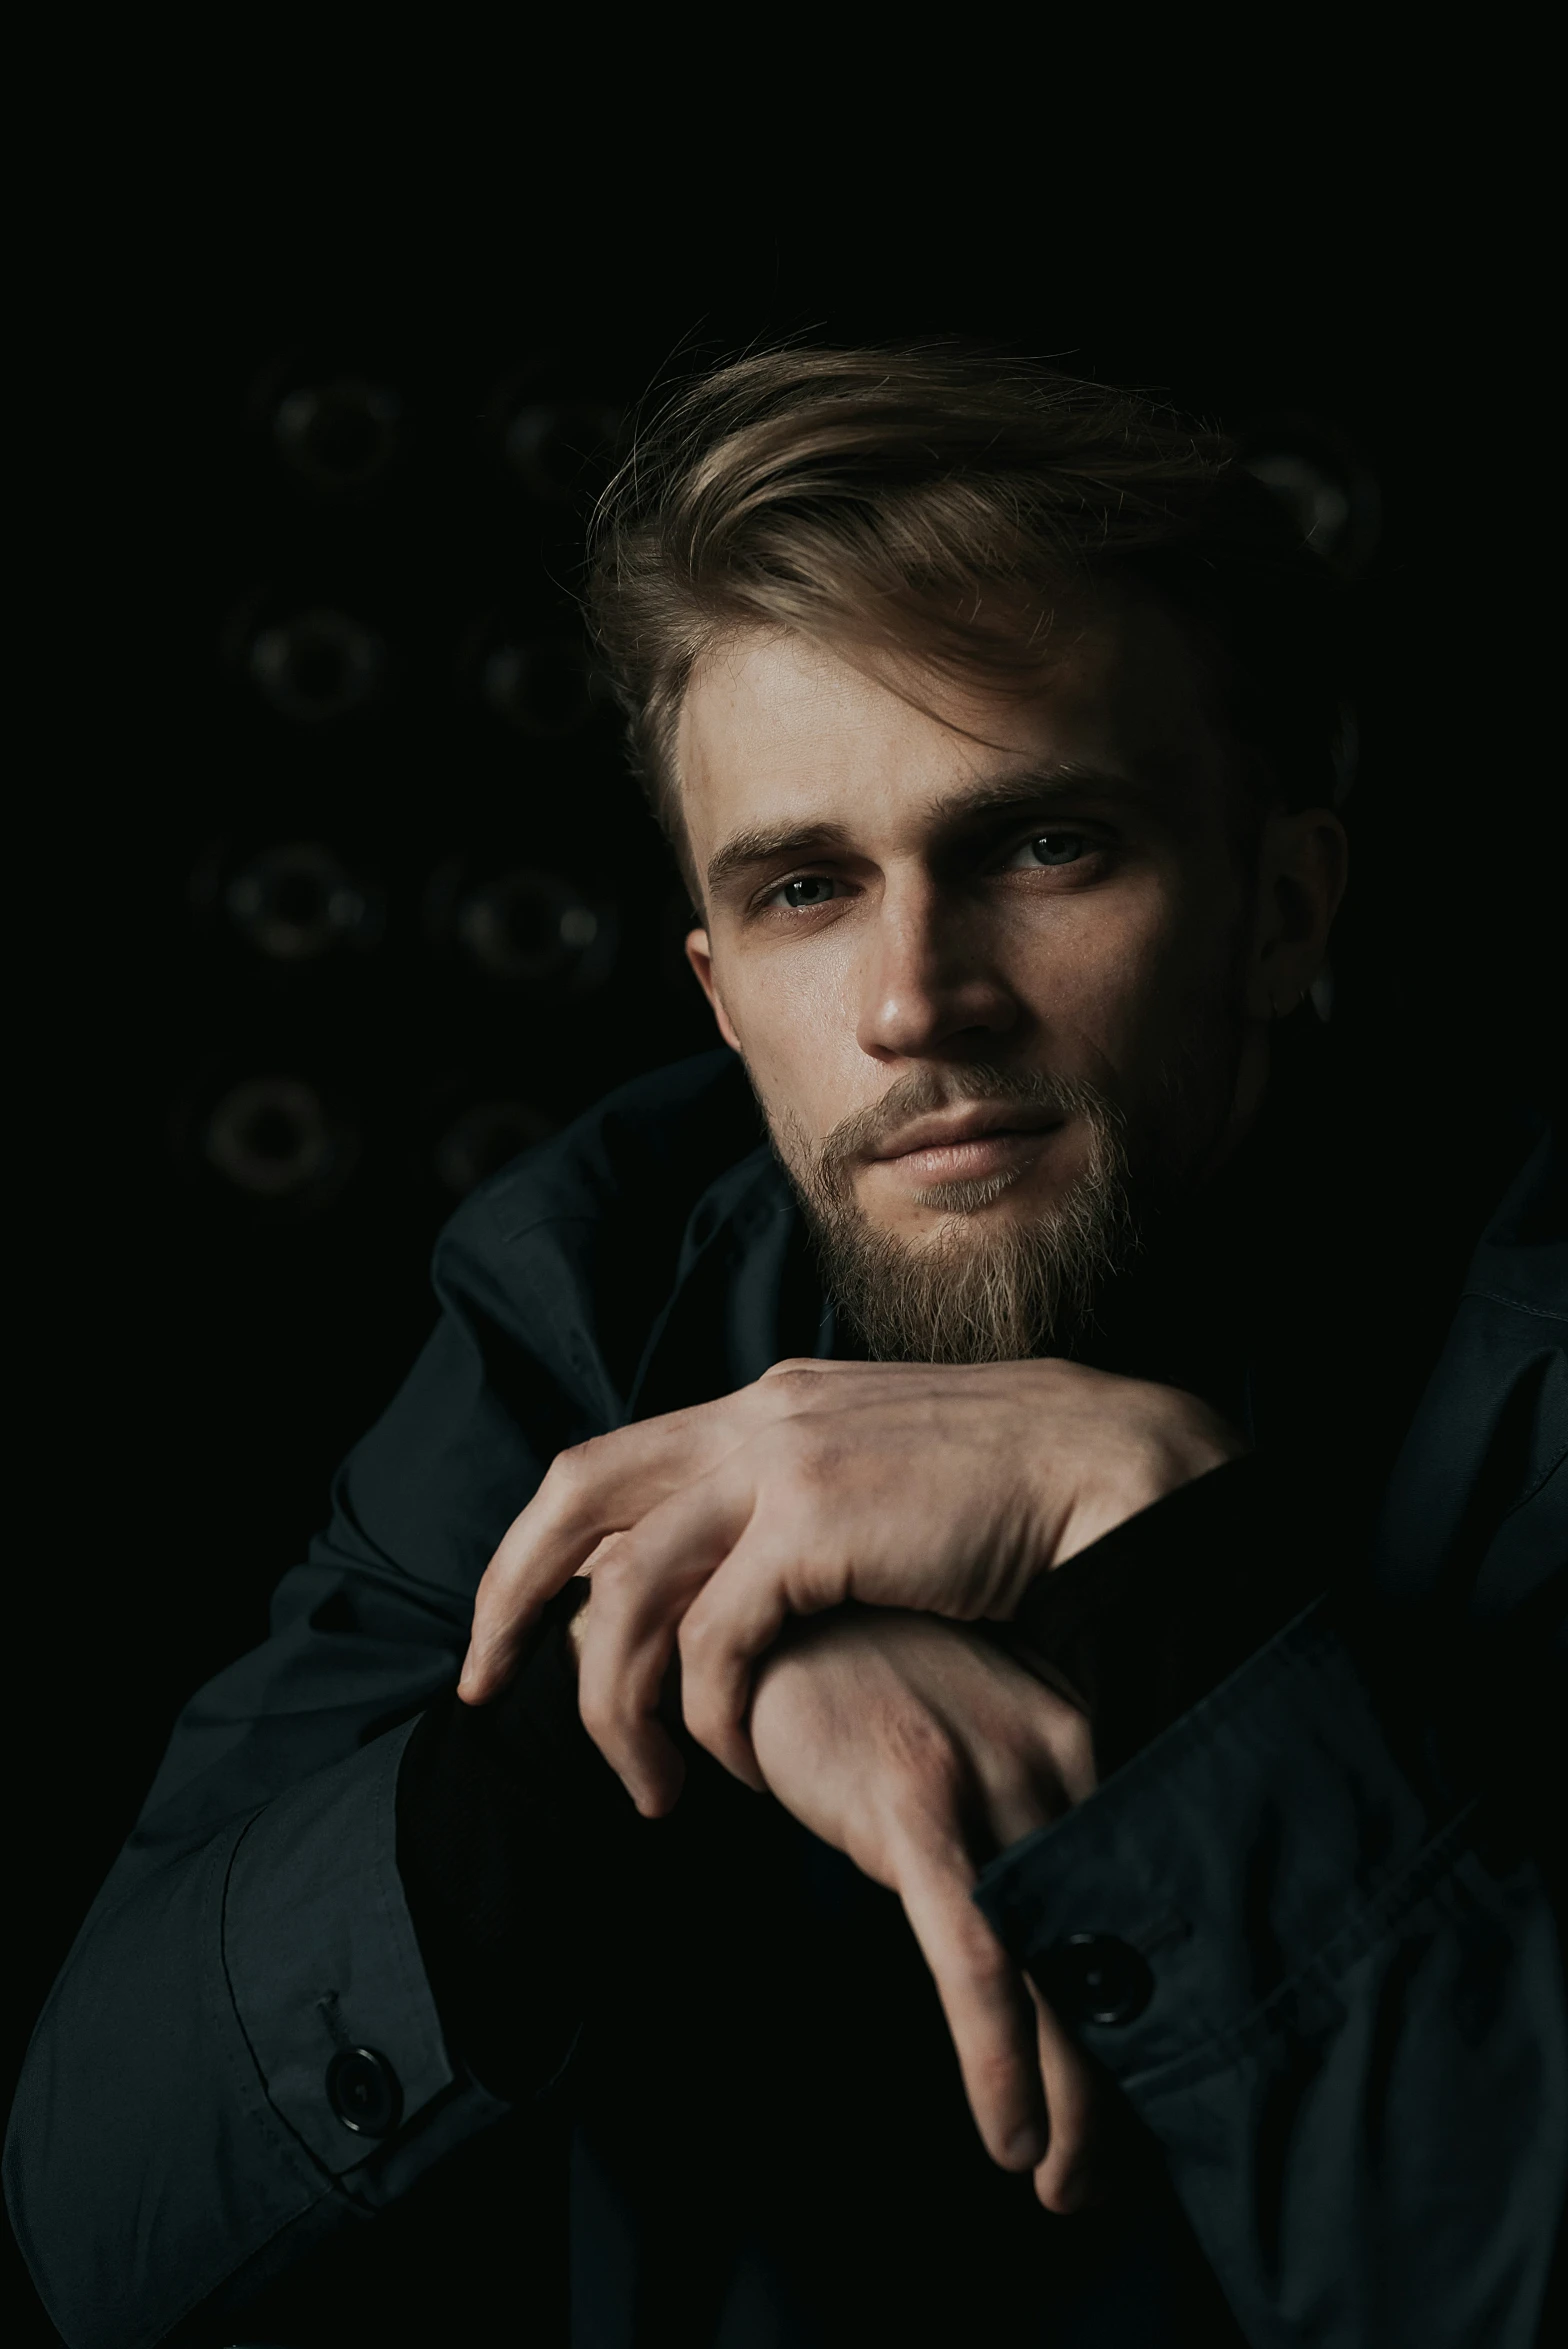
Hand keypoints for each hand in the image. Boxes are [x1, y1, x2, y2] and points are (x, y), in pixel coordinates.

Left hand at [463, 1355, 1240, 1812]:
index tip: (520, 1627)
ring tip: (642, 1785)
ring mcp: (786, 1463)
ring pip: (633, 1587)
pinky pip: (714, 1643)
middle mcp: (759, 1417)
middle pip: (576, 1491)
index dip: (546, 1545)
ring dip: (614, 1698)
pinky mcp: (820, 1528)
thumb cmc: (1017, 1500)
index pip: (613, 1460)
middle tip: (480, 1684)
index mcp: (770, 1404)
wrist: (1113, 1472)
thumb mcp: (887, 1481)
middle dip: (511, 1592)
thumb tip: (752, 1579)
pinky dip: (705, 1716)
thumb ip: (809, 1508)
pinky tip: (731, 1768)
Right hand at [735, 1605, 1103, 2212]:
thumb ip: (981, 1796)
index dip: (1130, 2003)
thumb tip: (1008, 1898)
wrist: (755, 1589)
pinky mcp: (914, 1796)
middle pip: (1105, 1939)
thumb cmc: (844, 1662)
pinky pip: (971, 1955)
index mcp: (1064, 1730)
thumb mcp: (933, 1726)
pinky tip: (1010, 2135)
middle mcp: (1049, 1750)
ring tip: (1067, 2186)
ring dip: (1073, 2093)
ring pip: (1054, 1965)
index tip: (1126, 2097)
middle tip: (1102, 2175)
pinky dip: (997, 2054)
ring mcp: (987, 1772)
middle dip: (1113, 2071)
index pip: (1121, 1888)